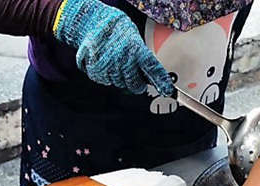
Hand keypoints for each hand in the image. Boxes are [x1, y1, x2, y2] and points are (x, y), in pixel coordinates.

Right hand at [55, 0, 172, 95]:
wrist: (92, 21)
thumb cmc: (116, 29)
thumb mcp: (133, 38)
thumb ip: (141, 57)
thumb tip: (150, 75)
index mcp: (136, 49)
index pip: (152, 69)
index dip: (161, 81)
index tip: (167, 90)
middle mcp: (124, 60)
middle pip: (134, 85)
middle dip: (136, 84)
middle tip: (133, 76)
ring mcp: (110, 67)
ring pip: (119, 84)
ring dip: (119, 77)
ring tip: (115, 61)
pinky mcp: (97, 71)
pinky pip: (105, 81)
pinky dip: (106, 75)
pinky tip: (106, 62)